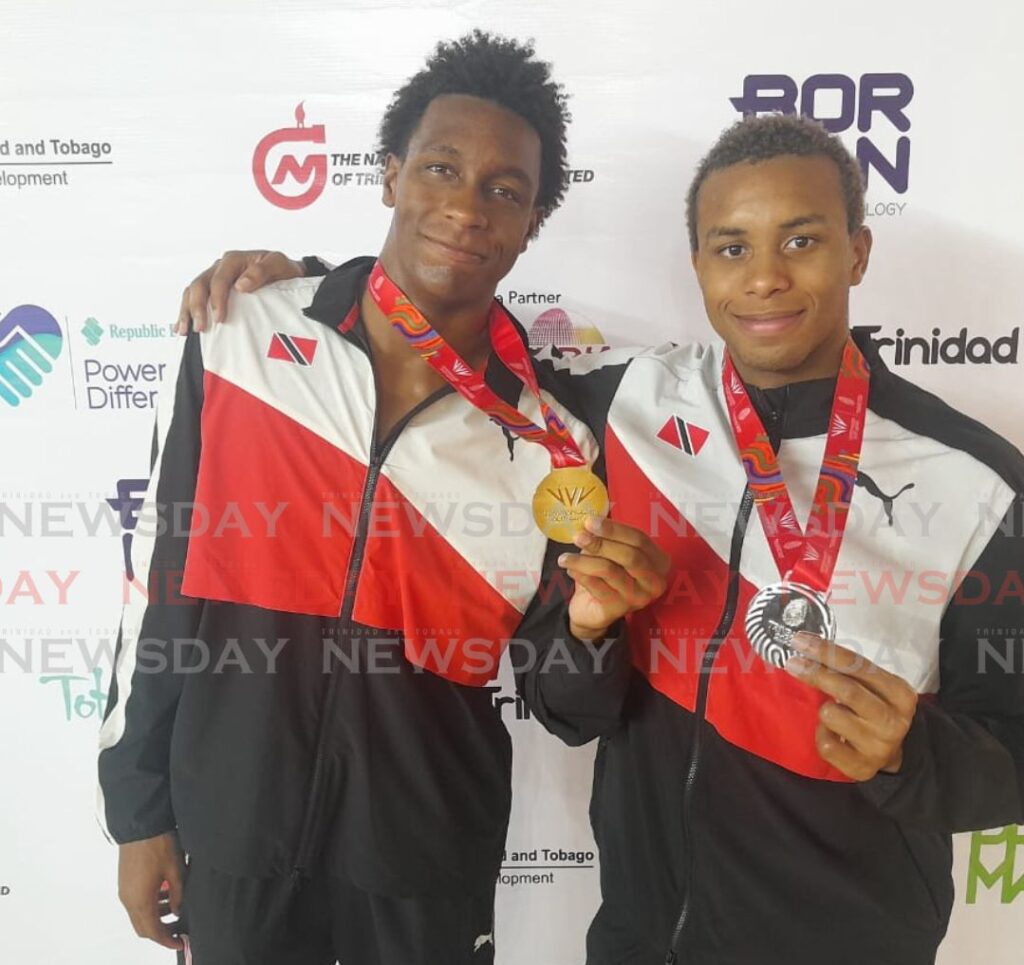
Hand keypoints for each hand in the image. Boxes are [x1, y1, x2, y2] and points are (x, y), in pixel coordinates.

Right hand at [117, 831, 185, 950]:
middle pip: (142, 927)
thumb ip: (178, 895)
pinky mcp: (125, 881)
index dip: (167, 940)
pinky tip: (165, 893)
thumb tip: (178, 911)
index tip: (179, 942)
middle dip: (160, 932)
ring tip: (174, 906)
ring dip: (155, 917)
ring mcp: (124, 890)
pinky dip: (149, 905)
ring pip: (138, 915)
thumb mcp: (176, 871)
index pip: (153, 932)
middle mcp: (128, 899)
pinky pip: (135, 902)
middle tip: (177, 928)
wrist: (141, 824)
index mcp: (140, 901)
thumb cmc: (159, 845)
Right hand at [174, 250, 304, 333]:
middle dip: (197, 307)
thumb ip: (262, 271)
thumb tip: (241, 285)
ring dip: (187, 311)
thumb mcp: (278, 264)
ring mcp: (214, 278)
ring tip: (185, 330)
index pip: (219, 280)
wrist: (287, 275)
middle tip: (200, 328)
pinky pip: (194, 299)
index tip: (220, 318)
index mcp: (234, 260)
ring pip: (192, 292)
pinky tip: (182, 328)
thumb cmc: (283, 270)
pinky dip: (186, 312)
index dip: (217, 299)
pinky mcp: (213, 291)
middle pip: (200, 285)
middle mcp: (220, 268)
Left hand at [559, 517, 669, 640]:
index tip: (590, 521)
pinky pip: (597, 586)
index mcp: (658, 561)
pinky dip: (581, 575)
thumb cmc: (607, 573)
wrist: (594, 608)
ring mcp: (638, 597)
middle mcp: (653, 581)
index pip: (640, 539)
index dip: (614, 529)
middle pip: (629, 556)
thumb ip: (607, 536)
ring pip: (610, 571)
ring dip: (583, 560)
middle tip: (578, 536)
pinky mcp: (618, 609)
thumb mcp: (612, 551)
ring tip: (565, 557)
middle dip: (601, 544)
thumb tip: (590, 520)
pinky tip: (570, 570)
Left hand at [786, 632, 917, 780]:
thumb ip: (850, 669)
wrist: (895, 752)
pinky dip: (821, 735)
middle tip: (793, 663)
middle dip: (816, 673)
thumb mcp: (874, 686)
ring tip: (831, 711)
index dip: (827, 652)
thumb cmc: (875, 708)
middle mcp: (892, 721)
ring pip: (832, 716)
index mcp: (900, 694)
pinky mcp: (861, 767)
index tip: (800, 640)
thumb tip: (807, 646)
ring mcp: (878, 746)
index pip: (859, 667)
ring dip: (823, 709)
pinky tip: (829, 733)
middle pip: (847, 690)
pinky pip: (826, 745)